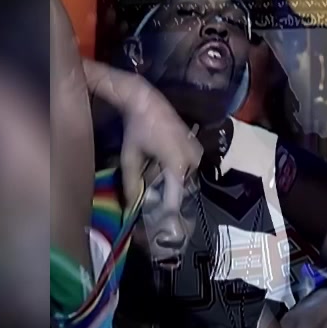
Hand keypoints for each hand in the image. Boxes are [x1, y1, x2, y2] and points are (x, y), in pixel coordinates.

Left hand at [117, 75, 202, 211]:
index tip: (161, 224)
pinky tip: (159, 164)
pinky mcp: (196, 147)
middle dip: (165, 193)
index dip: (167, 211)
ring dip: (169, 180)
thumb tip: (130, 207)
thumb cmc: (138, 130)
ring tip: (153, 177)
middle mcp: (193, 160)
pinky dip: (173, 170)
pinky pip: (185, 167)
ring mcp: (197, 152)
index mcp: (178, 164)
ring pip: (183, 177)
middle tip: (150, 198)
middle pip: (179, 187)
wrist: (148, 103)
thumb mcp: (131, 158)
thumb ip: (132, 184)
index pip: (175, 196)